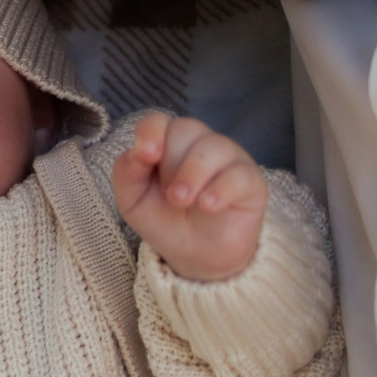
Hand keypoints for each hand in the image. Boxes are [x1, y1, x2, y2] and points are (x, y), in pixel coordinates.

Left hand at [111, 112, 267, 281]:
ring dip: (193, 174)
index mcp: (166, 142)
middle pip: (186, 129)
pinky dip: (220, 189)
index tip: (146, 155)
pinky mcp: (250, 180)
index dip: (151, 132)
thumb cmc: (164, 220)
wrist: (194, 256)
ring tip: (182, 202)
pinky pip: (239, 173)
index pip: (157, 121)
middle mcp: (199, 143)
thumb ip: (126, 172)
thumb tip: (137, 151)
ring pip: (215, 146)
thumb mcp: (132, 201)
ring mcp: (228, 159)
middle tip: (170, 196)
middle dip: (172, 163)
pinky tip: (208, 206)